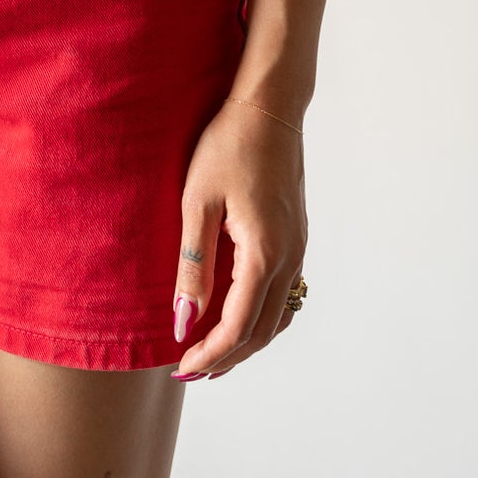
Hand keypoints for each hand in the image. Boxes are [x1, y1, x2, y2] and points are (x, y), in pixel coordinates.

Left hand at [170, 98, 307, 380]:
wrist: (269, 107)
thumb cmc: (228, 145)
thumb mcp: (197, 200)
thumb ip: (192, 263)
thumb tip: (183, 319)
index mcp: (264, 253)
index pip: (238, 326)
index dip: (210, 353)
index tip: (180, 366)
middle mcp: (289, 257)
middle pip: (261, 331)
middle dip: (226, 357)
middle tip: (190, 370)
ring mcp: (298, 248)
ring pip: (277, 316)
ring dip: (245, 341)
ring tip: (210, 353)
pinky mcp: (296, 237)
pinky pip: (283, 293)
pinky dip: (259, 317)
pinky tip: (236, 315)